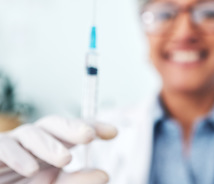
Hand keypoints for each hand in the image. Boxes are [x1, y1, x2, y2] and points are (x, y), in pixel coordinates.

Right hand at [0, 115, 116, 183]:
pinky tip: (30, 169)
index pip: (74, 130)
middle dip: (72, 127)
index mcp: (52, 146)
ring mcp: (13, 144)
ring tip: (66, 159)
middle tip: (89, 136)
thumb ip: (76, 181)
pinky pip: (4, 146)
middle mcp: (35, 141)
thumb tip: (104, 174)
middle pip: (54, 124)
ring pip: (32, 133)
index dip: (94, 126)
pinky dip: (17, 155)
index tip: (113, 132)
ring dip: (49, 144)